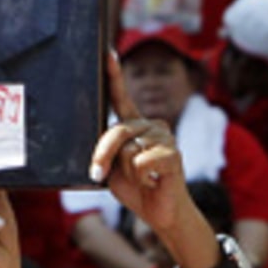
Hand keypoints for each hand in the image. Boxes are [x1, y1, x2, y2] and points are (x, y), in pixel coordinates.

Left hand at [95, 53, 197, 244]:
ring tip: (142, 179)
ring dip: (127, 172)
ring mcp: (164, 137)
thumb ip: (104, 151)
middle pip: (116, 131)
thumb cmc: (136, 188)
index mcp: (134, 125)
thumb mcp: (111, 167)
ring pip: (128, 150)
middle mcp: (151, 125)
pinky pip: (142, 162)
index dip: (113, 75)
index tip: (107, 53)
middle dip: (103, 155)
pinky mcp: (174, 154)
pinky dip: (142, 178)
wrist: (160, 213)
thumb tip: (94, 148)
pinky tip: (154, 182)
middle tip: (98, 173)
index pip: (120, 97)